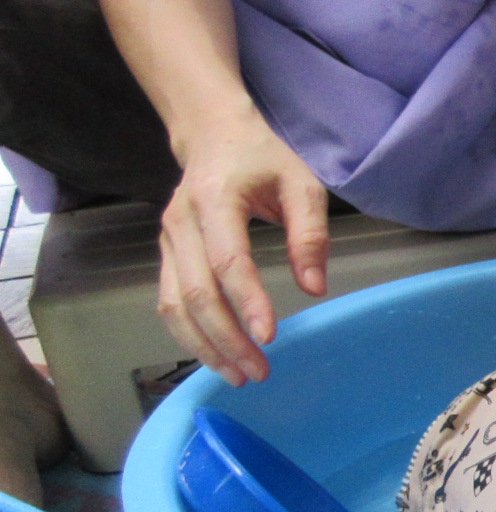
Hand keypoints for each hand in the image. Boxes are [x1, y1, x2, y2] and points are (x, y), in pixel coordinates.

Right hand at [156, 111, 328, 384]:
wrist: (212, 136)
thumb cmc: (262, 160)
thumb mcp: (301, 183)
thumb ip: (310, 232)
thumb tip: (315, 287)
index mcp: (216, 200)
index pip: (227, 260)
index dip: (247, 301)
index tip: (270, 337)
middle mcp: (182, 223)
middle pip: (195, 292)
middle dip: (226, 338)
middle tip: (259, 371)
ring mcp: (167, 241)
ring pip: (173, 305)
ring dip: (204, 345)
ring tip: (238, 375)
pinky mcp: (166, 256)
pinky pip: (168, 303)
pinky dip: (190, 335)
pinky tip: (216, 356)